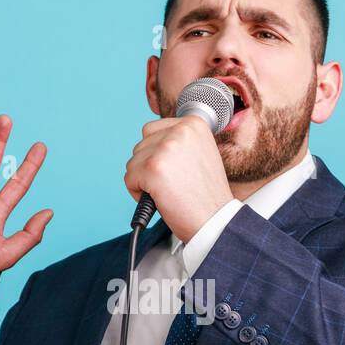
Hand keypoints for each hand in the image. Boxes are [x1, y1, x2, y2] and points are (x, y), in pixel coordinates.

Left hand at [124, 115, 233, 242]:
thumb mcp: (200, 154)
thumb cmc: (206, 195)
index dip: (156, 154)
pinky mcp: (152, 168)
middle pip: (141, 145)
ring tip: (167, 191)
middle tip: (171, 183)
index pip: (152, 130)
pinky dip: (138, 193)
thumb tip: (152, 141)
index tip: (172, 170)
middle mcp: (180, 130)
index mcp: (193, 124)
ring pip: (133, 162)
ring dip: (143, 180)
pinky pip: (129, 178)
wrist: (214, 220)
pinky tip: (159, 198)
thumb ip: (178, 142)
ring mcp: (165, 148)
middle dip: (149, 167)